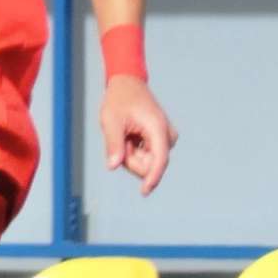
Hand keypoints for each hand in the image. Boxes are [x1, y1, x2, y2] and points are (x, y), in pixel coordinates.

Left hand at [101, 77, 176, 195]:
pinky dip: (132, 151)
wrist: (128, 85)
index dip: (152, 177)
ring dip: (130, 154)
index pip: (159, 159)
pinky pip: (145, 158)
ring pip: (145, 163)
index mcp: (158, 128)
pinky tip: (129, 136)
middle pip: (148, 164)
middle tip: (120, 139)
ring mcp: (165, 139)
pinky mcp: (161, 142)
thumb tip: (113, 166)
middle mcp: (166, 135)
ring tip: (124, 135)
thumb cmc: (119, 100)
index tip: (144, 191)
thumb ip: (113, 144)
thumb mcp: (110, 121)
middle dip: (130, 159)